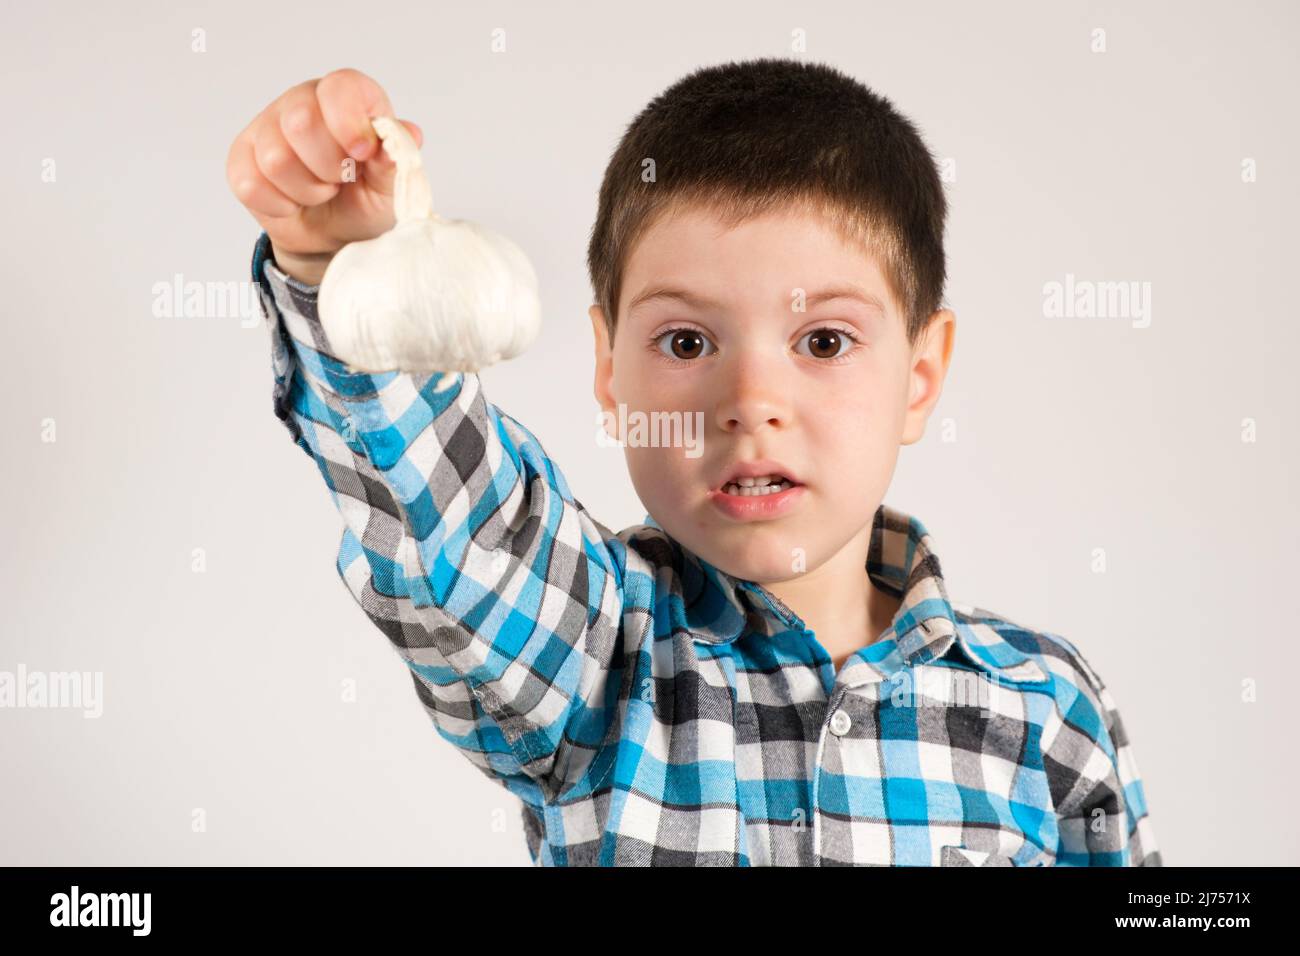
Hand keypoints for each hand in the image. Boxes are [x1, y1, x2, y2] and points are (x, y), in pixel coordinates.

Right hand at [226, 67, 422, 282]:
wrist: (334, 236)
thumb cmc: (365, 201)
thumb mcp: (390, 186)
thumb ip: (396, 160)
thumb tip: (407, 134)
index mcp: (346, 97)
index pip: (341, 87)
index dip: (350, 123)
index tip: (363, 154)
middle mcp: (302, 102)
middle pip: (301, 122)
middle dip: (328, 167)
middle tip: (342, 180)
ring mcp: (267, 128)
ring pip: (276, 159)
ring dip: (307, 191)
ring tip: (321, 192)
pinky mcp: (241, 159)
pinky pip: (251, 184)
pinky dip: (280, 205)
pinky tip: (294, 202)